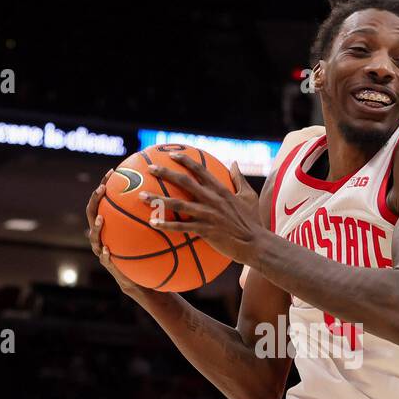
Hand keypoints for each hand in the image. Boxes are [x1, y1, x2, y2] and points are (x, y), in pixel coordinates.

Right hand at [86, 172, 151, 301]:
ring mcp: (104, 251)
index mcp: (114, 224)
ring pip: (94, 237)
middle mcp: (105, 235)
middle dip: (95, 201)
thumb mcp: (156, 232)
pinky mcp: (111, 267)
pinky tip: (108, 250)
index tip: (112, 171)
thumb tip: (173, 192)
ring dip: (96, 227)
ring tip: (101, 219)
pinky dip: (105, 255)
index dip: (106, 185)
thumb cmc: (152, 253)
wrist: (148, 280)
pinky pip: (105, 260)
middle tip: (101, 190)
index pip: (106, 200)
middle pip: (93, 214)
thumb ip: (158, 215)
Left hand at [139, 154, 263, 263]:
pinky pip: (182, 227)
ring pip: (178, 205)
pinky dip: (166, 225)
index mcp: (221, 190)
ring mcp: (208, 215)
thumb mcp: (249, 196)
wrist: (256, 244)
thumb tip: (234, 162)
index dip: (185, 161)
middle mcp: (212, 200)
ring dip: (158, 199)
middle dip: (166, 173)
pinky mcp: (205, 230)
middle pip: (185, 183)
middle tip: (151, 169)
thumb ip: (239, 178)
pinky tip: (152, 223)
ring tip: (142, 196)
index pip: (201, 171)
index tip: (172, 154)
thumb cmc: (253, 221)